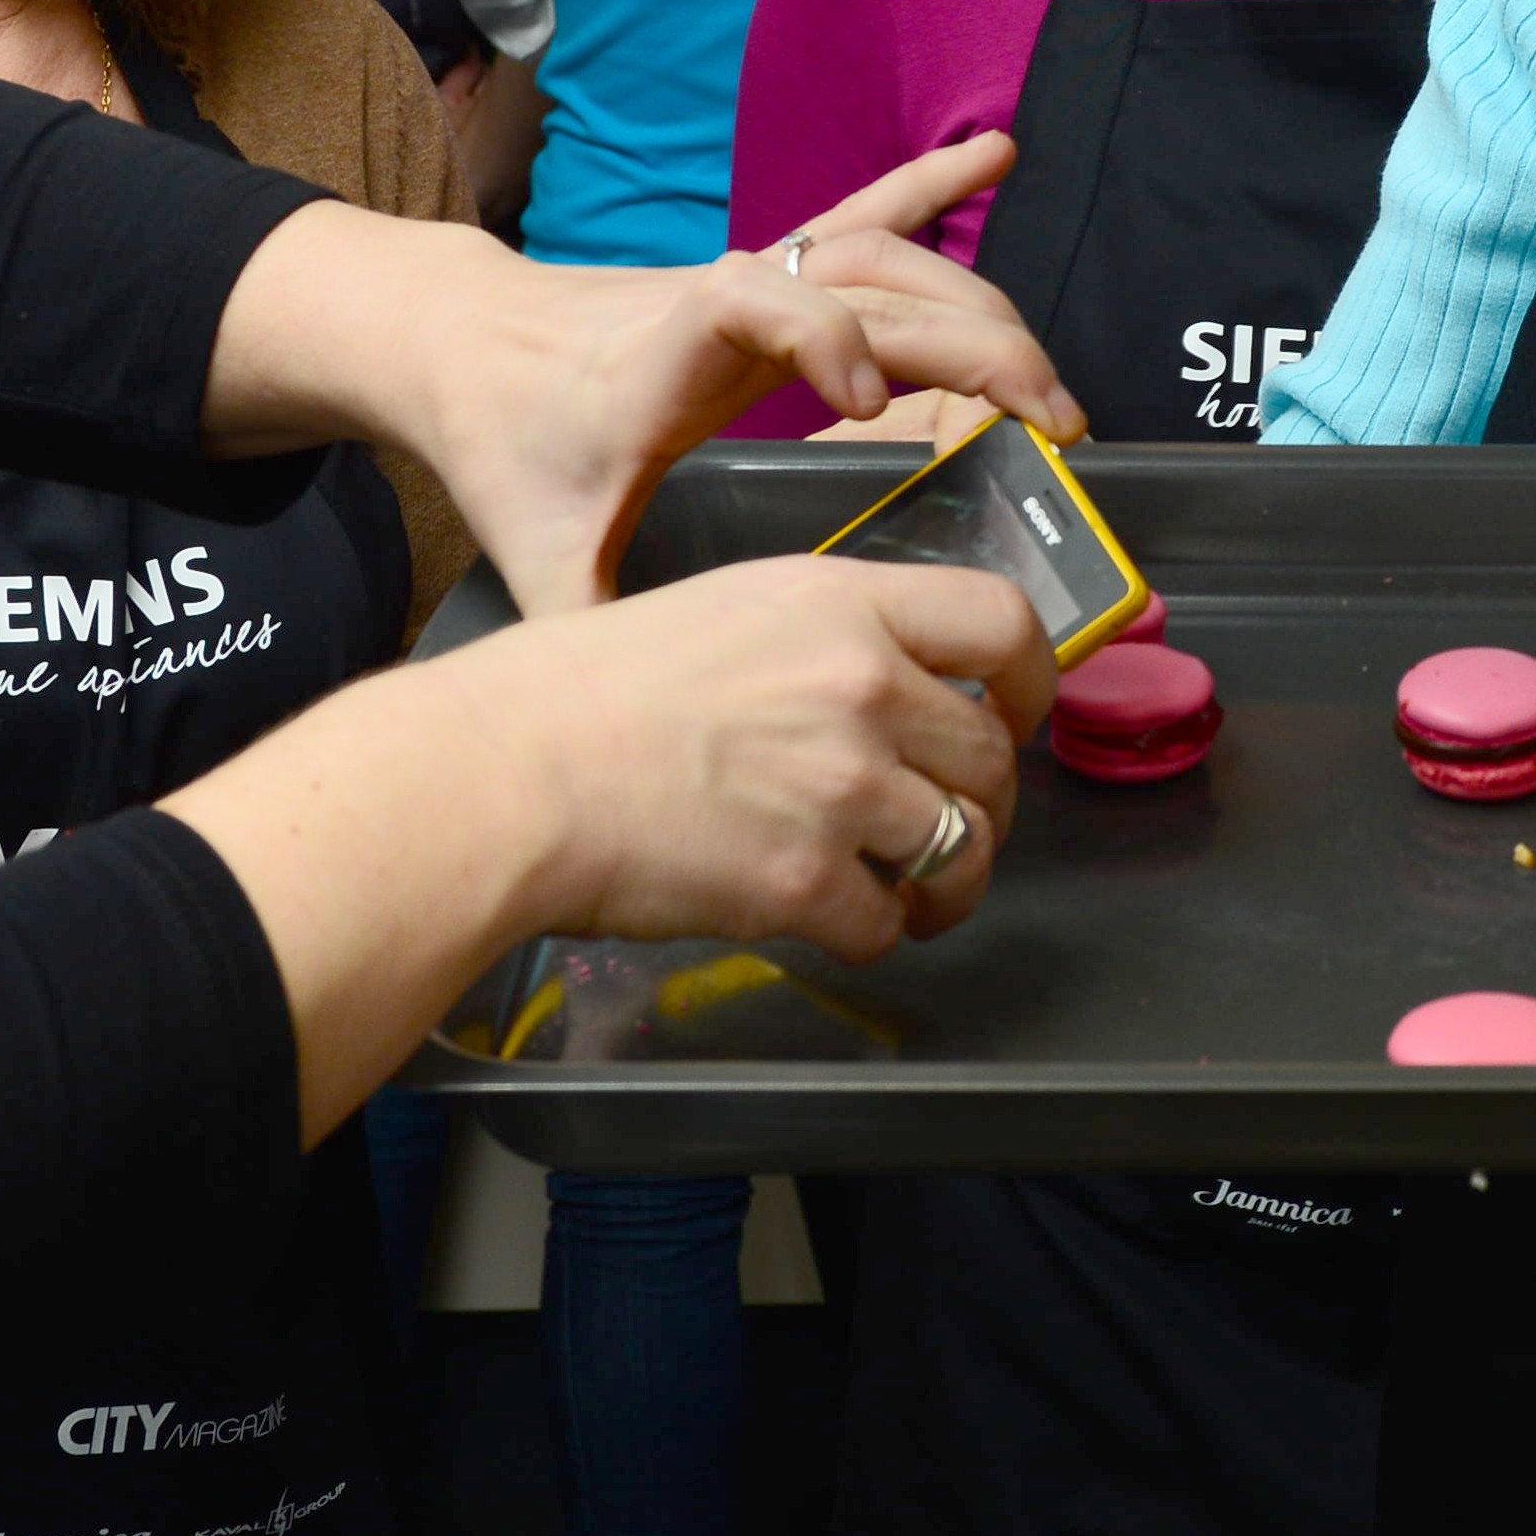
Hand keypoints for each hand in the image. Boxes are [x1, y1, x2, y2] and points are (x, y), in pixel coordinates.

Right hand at [175, 554, 1055, 1134]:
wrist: (501, 774)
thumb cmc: (578, 694)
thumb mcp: (723, 611)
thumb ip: (822, 641)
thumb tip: (888, 690)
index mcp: (840, 602)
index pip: (1004, 621)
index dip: (1034, 679)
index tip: (1020, 714)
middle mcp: (860, 685)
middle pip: (992, 755)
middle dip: (983, 805)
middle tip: (945, 828)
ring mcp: (839, 785)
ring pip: (961, 849)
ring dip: (945, 883)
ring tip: (906, 895)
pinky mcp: (805, 880)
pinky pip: (887, 923)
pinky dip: (869, 934)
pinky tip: (828, 922)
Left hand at [212, 133, 1085, 614]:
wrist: (464, 346)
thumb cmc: (507, 446)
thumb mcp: (539, 555)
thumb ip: (588, 635)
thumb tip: (632, 742)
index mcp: (664, 358)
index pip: (746, 302)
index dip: (816, 332)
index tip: (861, 406)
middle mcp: (721, 300)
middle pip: (862, 282)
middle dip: (967, 345)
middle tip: (1047, 426)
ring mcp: (755, 278)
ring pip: (882, 257)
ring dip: (976, 309)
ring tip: (1048, 389)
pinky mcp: (771, 272)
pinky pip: (864, 213)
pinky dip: (933, 185)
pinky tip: (995, 155)